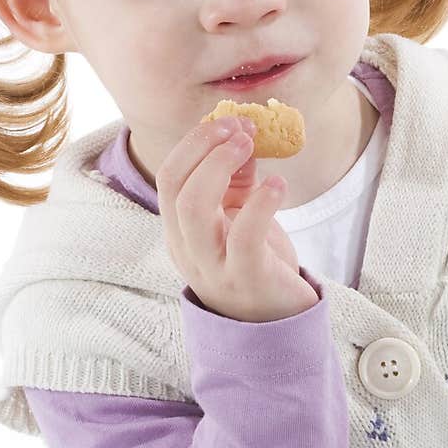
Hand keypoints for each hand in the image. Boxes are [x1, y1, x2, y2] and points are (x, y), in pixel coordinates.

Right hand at [156, 116, 319, 321]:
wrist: (278, 325)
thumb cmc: (257, 264)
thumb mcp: (239, 216)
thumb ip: (236, 179)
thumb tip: (241, 132)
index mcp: (181, 231)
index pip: (169, 178)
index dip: (195, 143)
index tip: (229, 122)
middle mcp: (188, 249)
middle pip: (175, 187)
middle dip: (204, 147)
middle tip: (240, 129)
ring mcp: (213, 267)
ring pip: (193, 209)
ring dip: (219, 166)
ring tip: (251, 146)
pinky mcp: (247, 280)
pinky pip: (244, 237)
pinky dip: (261, 203)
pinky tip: (278, 184)